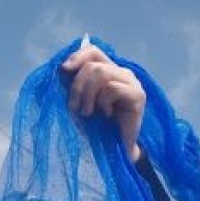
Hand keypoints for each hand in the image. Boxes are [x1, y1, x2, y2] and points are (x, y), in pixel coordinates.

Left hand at [62, 39, 145, 161]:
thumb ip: (74, 86)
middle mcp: (121, 73)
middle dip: (77, 87)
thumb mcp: (79, 103)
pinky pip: (112, 88)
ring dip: (88, 96)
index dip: (77, 57)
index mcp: (108, 71)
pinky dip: (103, 103)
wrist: (114, 149)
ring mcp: (132, 82)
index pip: (93, 51)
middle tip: (74, 108)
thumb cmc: (95, 127)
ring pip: (101, 73)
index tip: (63, 70)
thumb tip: (61, 70)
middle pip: (92, 64)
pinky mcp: (138, 95)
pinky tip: (107, 114)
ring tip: (88, 113)